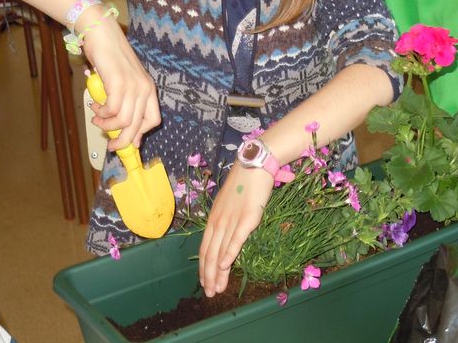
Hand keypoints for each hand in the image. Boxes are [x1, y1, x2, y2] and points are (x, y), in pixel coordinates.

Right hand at [82, 10, 159, 148]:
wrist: (102, 34)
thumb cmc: (110, 58)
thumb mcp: (123, 83)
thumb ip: (126, 103)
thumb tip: (123, 128)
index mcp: (149, 89)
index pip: (153, 120)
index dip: (140, 134)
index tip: (127, 142)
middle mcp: (145, 89)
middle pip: (137, 126)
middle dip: (122, 141)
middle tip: (110, 146)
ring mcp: (133, 86)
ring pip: (123, 121)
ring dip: (106, 125)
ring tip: (97, 117)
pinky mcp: (119, 83)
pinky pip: (111, 110)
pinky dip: (101, 113)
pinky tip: (95, 106)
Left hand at [198, 163, 272, 296]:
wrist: (254, 164)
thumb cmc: (243, 182)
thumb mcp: (229, 203)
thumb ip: (227, 220)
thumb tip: (227, 236)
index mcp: (214, 218)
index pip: (205, 247)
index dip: (203, 267)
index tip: (205, 282)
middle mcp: (219, 221)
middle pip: (210, 253)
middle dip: (208, 276)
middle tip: (210, 293)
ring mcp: (232, 220)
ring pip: (220, 250)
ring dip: (217, 272)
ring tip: (216, 289)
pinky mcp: (246, 219)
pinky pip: (235, 239)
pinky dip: (229, 253)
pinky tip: (225, 266)